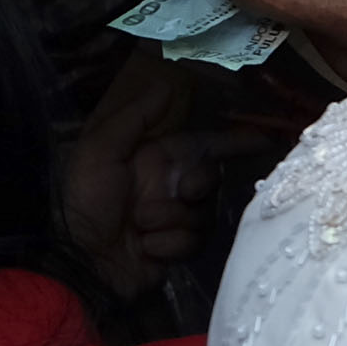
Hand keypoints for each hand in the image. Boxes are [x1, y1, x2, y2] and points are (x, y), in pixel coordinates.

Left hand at [61, 50, 285, 298]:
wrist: (82, 261)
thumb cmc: (88, 201)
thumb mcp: (101, 150)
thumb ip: (136, 117)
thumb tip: (168, 84)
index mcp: (156, 160)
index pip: (204, 144)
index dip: (235, 140)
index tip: (264, 138)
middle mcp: (171, 186)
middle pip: (210, 178)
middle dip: (198, 184)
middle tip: (183, 191)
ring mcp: (176, 219)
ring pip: (204, 212)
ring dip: (173, 219)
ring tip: (142, 227)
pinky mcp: (178, 249)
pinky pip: (194, 241)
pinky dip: (169, 244)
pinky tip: (147, 248)